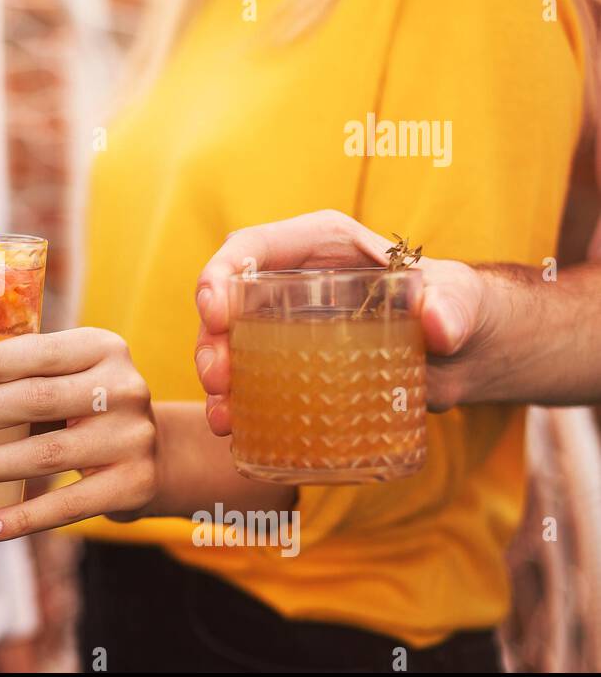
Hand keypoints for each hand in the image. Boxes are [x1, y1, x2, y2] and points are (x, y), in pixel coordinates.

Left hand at [0, 328, 158, 540]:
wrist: (159, 454)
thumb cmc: (80, 408)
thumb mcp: (48, 381)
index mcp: (99, 347)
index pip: (36, 351)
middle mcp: (123, 387)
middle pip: (35, 400)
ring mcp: (133, 438)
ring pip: (46, 454)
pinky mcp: (134, 485)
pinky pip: (66, 506)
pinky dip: (18, 519)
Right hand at [192, 210, 490, 434]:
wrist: (464, 355)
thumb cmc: (457, 307)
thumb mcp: (459, 299)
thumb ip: (453, 306)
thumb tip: (440, 328)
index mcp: (319, 246)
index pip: (252, 246)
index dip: (221, 272)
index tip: (214, 310)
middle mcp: (289, 283)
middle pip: (227, 301)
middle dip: (211, 338)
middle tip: (219, 377)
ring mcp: (282, 326)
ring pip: (228, 344)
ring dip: (217, 378)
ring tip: (224, 415)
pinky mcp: (287, 366)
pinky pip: (249, 382)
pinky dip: (236, 406)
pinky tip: (233, 430)